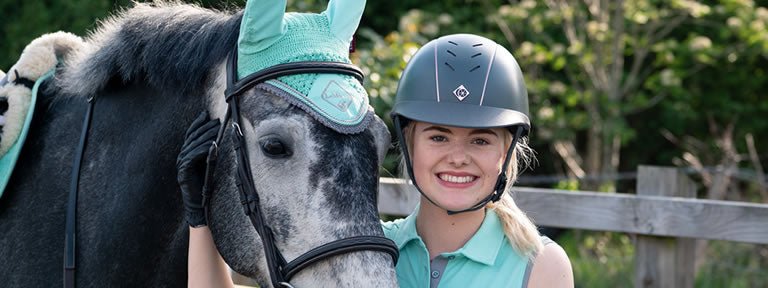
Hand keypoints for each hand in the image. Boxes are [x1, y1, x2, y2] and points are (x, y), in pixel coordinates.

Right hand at [177, 111, 219, 227]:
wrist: (199, 202)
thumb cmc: (205, 183)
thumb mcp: (209, 162)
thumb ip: (210, 150)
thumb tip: (217, 136)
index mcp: (186, 153)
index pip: (191, 134)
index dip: (198, 123)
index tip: (207, 114)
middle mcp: (181, 156)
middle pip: (193, 137)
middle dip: (205, 127)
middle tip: (217, 121)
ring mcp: (181, 163)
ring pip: (194, 145)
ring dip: (206, 136)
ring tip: (217, 130)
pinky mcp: (183, 171)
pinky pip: (193, 156)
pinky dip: (204, 149)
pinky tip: (213, 144)